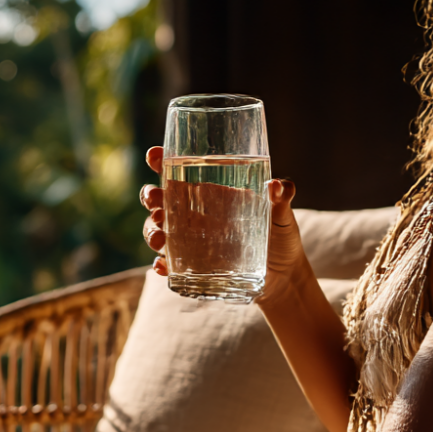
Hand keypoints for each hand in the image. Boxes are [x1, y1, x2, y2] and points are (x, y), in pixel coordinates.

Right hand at [141, 146, 309, 306]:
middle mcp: (195, 215)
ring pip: (158, 230)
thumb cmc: (281, 237)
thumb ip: (282, 197)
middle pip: (161, 200)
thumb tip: (278, 185)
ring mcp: (191, 241)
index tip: (154, 155)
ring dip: (151, 231)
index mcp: (211, 195)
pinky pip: (170, 263)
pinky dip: (162, 265)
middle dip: (150, 197)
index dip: (162, 162)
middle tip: (154, 199)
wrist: (283, 276)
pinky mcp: (193, 266)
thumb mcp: (282, 214)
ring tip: (160, 238)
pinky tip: (162, 267)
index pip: (180, 173)